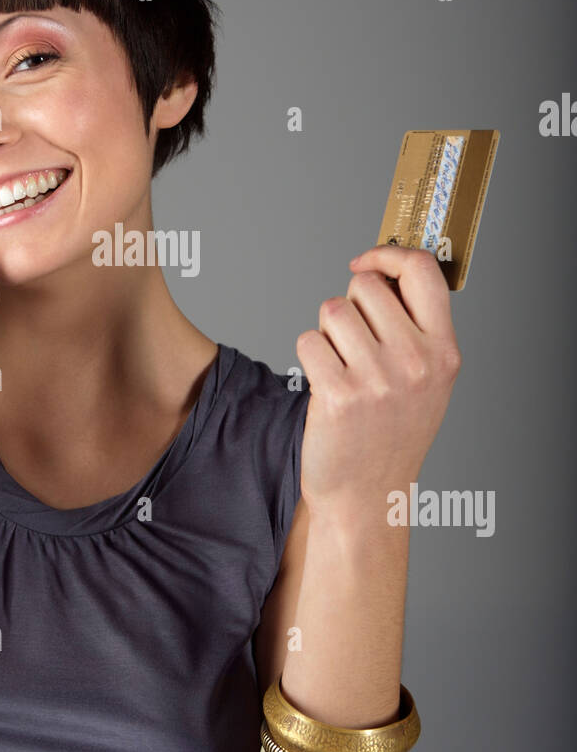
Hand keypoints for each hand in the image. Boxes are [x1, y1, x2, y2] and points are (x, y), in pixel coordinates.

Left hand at [295, 245, 461, 513]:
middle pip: (364, 286)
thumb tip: (379, 268)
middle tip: (353, 346)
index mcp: (444, 352)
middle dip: (350, 306)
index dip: (389, 255)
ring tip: (341, 368)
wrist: (366, 496)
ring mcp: (379, 379)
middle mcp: (417, 362)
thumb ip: (413, 326)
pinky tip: (324, 386)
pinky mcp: (339, 395)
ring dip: (326, 333)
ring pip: (332, 310)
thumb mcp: (426, 379)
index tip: (366, 262)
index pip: (423, 270)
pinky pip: (307, 341)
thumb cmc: (391, 433)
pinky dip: (308, 358)